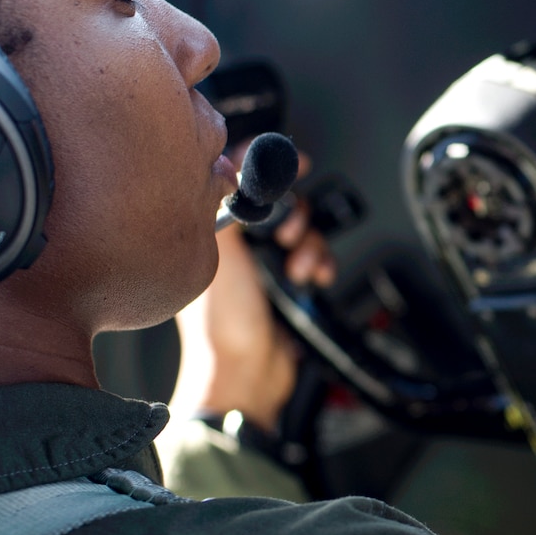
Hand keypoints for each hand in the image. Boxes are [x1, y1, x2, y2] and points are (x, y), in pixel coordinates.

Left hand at [168, 146, 335, 433]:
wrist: (247, 370)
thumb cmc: (220, 321)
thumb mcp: (218, 250)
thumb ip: (225, 203)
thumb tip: (230, 164)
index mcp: (214, 230)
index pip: (243, 181)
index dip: (267, 169)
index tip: (291, 164)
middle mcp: (241, 242)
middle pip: (281, 201)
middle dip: (294, 215)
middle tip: (286, 234)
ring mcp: (267, 262)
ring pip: (304, 228)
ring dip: (309, 245)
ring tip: (296, 267)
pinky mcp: (290, 282)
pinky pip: (318, 256)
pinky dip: (321, 264)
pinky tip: (311, 278)